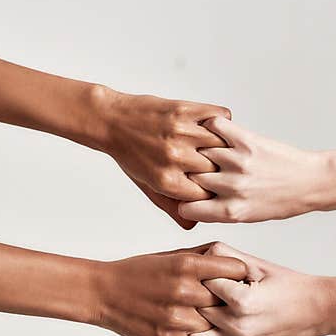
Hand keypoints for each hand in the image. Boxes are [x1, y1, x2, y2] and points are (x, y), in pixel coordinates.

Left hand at [95, 89, 231, 226]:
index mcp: (166, 181)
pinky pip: (219, 116)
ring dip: (225, 145)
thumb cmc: (130, 154)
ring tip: (220, 145)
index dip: (212, 190)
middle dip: (219, 168)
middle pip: (217, 170)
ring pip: (223, 143)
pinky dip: (222, 121)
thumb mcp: (147, 185)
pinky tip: (214, 126)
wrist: (111, 121)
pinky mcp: (184, 110)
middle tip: (219, 163)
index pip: (207, 195)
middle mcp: (175, 158)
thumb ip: (170, 206)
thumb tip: (193, 225)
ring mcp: (181, 132)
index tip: (212, 183)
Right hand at [95, 243, 246, 335]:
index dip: (241, 277)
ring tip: (214, 326)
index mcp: (187, 264)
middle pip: (230, 301)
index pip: (236, 270)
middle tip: (233, 307)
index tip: (239, 283)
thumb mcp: (170, 256)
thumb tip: (231, 258)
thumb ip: (202, 256)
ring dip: (218, 328)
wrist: (102, 292)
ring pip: (218, 328)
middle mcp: (184, 289)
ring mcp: (176, 317)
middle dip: (233, 304)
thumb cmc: (138, 272)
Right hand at [179, 117, 330, 222]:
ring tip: (199, 145)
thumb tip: (191, 206)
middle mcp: (232, 188)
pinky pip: (216, 126)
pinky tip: (213, 130)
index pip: (186, 207)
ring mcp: (238, 162)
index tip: (186, 192)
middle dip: (188, 172)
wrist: (312, 183)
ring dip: (198, 147)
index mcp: (230, 212)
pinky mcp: (247, 141)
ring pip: (199, 151)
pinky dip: (211, 125)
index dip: (184, 200)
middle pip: (190, 177)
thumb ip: (219, 212)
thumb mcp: (247, 217)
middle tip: (190, 164)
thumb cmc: (281, 202)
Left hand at [188, 242, 332, 335]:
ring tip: (199, 312)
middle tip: (202, 290)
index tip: (209, 271)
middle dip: (194, 299)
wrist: (315, 309)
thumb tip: (201, 252)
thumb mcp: (258, 265)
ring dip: (192, 326)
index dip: (202, 274)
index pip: (201, 284)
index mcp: (241, 300)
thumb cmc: (288, 285)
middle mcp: (237, 325)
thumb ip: (227, 256)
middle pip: (195, 311)